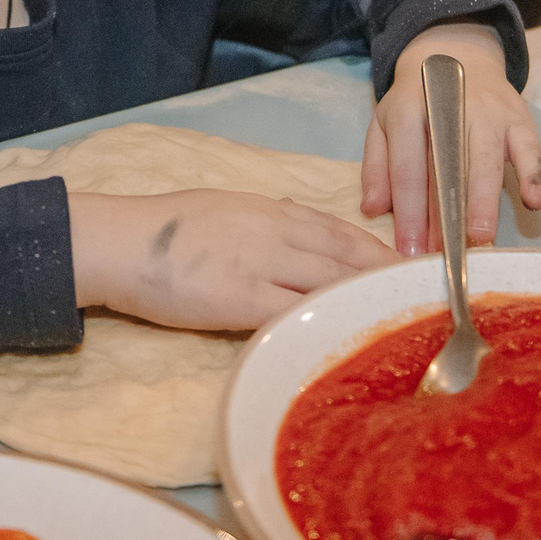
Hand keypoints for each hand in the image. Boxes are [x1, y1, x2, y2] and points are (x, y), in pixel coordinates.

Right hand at [68, 190, 395, 331]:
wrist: (120, 242)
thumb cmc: (162, 229)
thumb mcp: (220, 207)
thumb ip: (260, 220)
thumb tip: (290, 225)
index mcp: (267, 210)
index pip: (335, 228)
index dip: (372, 248)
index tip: (400, 264)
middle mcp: (273, 232)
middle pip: (344, 254)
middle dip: (383, 274)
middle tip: (420, 292)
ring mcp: (260, 265)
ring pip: (329, 281)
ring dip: (365, 297)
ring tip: (398, 314)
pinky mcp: (242, 299)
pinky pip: (295, 311)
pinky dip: (325, 319)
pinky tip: (348, 331)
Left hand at [360, 24, 540, 252]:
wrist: (457, 52)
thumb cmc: (417, 102)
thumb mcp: (385, 123)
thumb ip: (377, 165)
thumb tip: (371, 209)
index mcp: (410, 110)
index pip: (407, 166)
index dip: (408, 212)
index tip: (408, 250)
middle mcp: (451, 108)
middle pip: (448, 164)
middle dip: (445, 210)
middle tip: (444, 250)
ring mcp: (489, 112)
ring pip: (487, 159)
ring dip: (484, 200)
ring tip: (480, 236)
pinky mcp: (519, 118)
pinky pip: (530, 148)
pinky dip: (534, 175)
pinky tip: (535, 202)